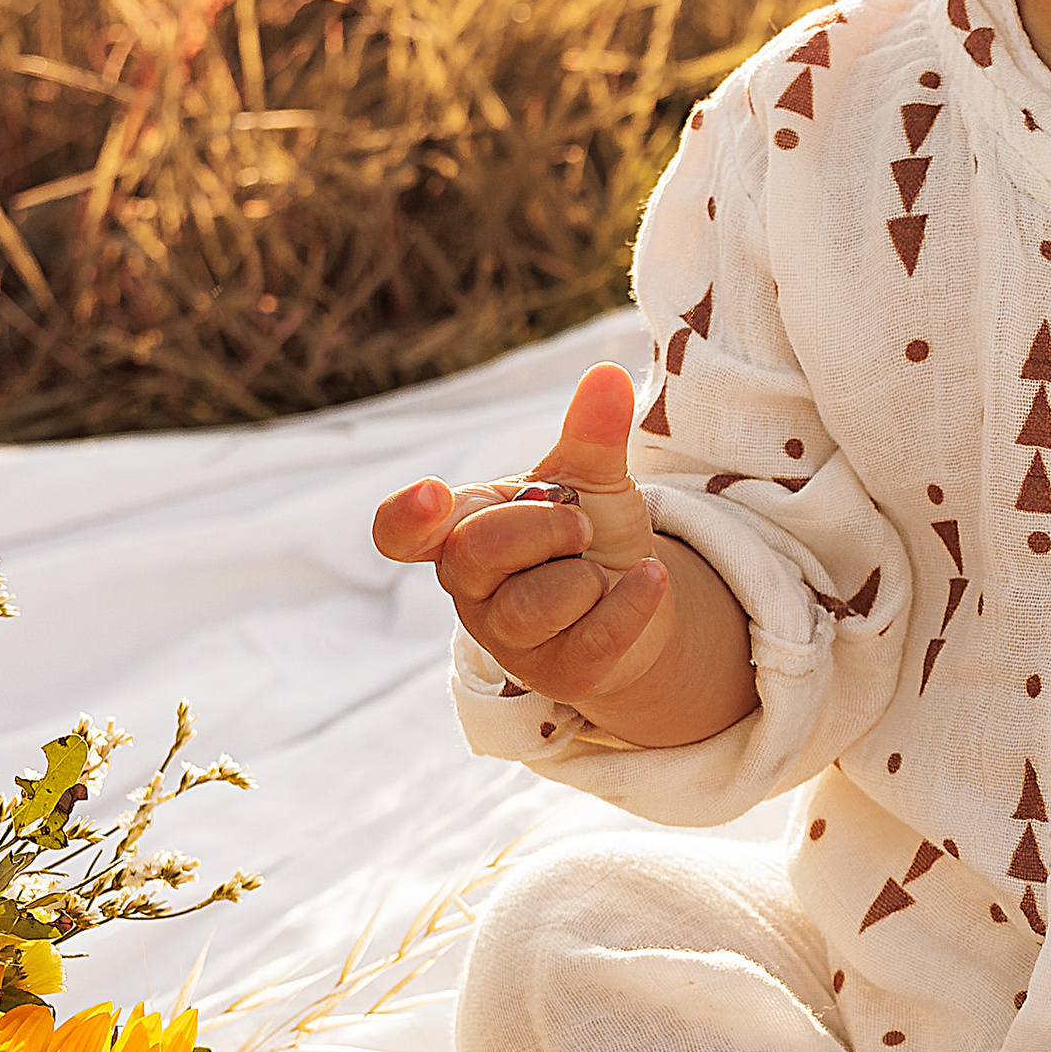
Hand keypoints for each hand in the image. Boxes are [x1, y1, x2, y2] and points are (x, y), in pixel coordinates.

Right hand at [371, 363, 671, 709]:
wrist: (639, 598)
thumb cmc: (591, 531)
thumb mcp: (590, 476)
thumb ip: (592, 432)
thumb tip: (607, 375)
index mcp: (460, 528)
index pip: (399, 532)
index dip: (407, 516)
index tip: (432, 495)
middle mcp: (469, 586)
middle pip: (477, 554)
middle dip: (547, 528)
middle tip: (579, 529)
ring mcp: (507, 638)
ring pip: (531, 606)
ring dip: (587, 574)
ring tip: (596, 568)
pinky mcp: (557, 676)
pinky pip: (592, 637)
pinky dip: (632, 601)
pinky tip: (650, 579)